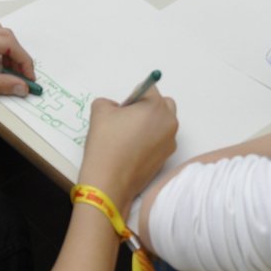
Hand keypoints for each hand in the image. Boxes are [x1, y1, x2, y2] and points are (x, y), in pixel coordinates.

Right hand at [78, 86, 178, 205]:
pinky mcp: (167, 157)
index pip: (149, 88)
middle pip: (163, 104)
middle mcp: (169, 122)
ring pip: (164, 123)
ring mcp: (170, 141)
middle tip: (128, 119)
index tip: (123, 109)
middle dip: (148, 107)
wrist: (110, 181)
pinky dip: (152, 140)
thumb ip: (108, 102)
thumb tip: (116, 108)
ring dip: (151, 123)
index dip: (133, 96)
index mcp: (156, 106)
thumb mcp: (100, 112)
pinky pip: (162, 140)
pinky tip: (134, 150)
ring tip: (129, 136)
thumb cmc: (106, 144)